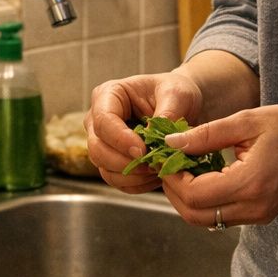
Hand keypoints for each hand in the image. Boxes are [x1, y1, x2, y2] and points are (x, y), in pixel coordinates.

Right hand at [85, 73, 204, 194]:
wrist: (180, 105)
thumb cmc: (174, 92)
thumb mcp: (177, 94)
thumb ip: (168, 113)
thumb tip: (159, 139)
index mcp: (108, 95)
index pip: (103, 121)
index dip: (120, 140)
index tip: (143, 151)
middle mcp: (97, 120)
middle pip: (97, 149)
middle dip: (124, 162)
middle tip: (153, 165)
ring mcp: (102, 143)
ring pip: (104, 169)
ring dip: (132, 176)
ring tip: (158, 169)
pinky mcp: (111, 161)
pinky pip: (117, 180)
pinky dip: (136, 184)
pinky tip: (156, 175)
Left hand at [157, 105, 277, 226]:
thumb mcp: (247, 121)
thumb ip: (205, 135)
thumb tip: (170, 143)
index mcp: (250, 183)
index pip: (194, 195)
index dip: (172, 178)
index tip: (166, 157)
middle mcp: (254, 208)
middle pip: (194, 216)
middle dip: (174, 191)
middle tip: (170, 165)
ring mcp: (258, 216)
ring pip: (205, 220)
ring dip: (187, 198)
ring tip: (186, 168)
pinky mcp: (261, 215)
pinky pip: (221, 217)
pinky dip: (205, 200)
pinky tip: (205, 175)